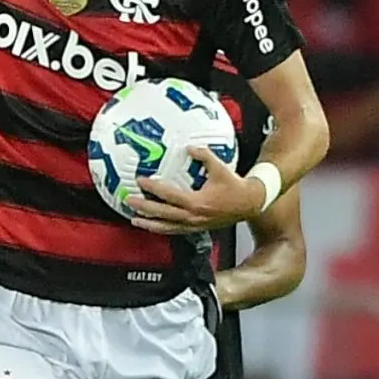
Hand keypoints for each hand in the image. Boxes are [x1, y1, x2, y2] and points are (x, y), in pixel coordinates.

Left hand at [124, 145, 263, 234]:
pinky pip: (175, 231)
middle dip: (144, 207)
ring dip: (149, 224)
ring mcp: (194, 224)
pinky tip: (153, 226)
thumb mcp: (220, 168)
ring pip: (167, 227)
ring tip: (135, 220)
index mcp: (197, 202)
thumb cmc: (234, 186)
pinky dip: (162, 229)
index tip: (140, 181)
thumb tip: (189, 147)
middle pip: (163, 213)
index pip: (169, 195)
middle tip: (129, 200)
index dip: (153, 188)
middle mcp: (193, 216)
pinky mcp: (197, 228)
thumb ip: (204, 156)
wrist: (250, 203)